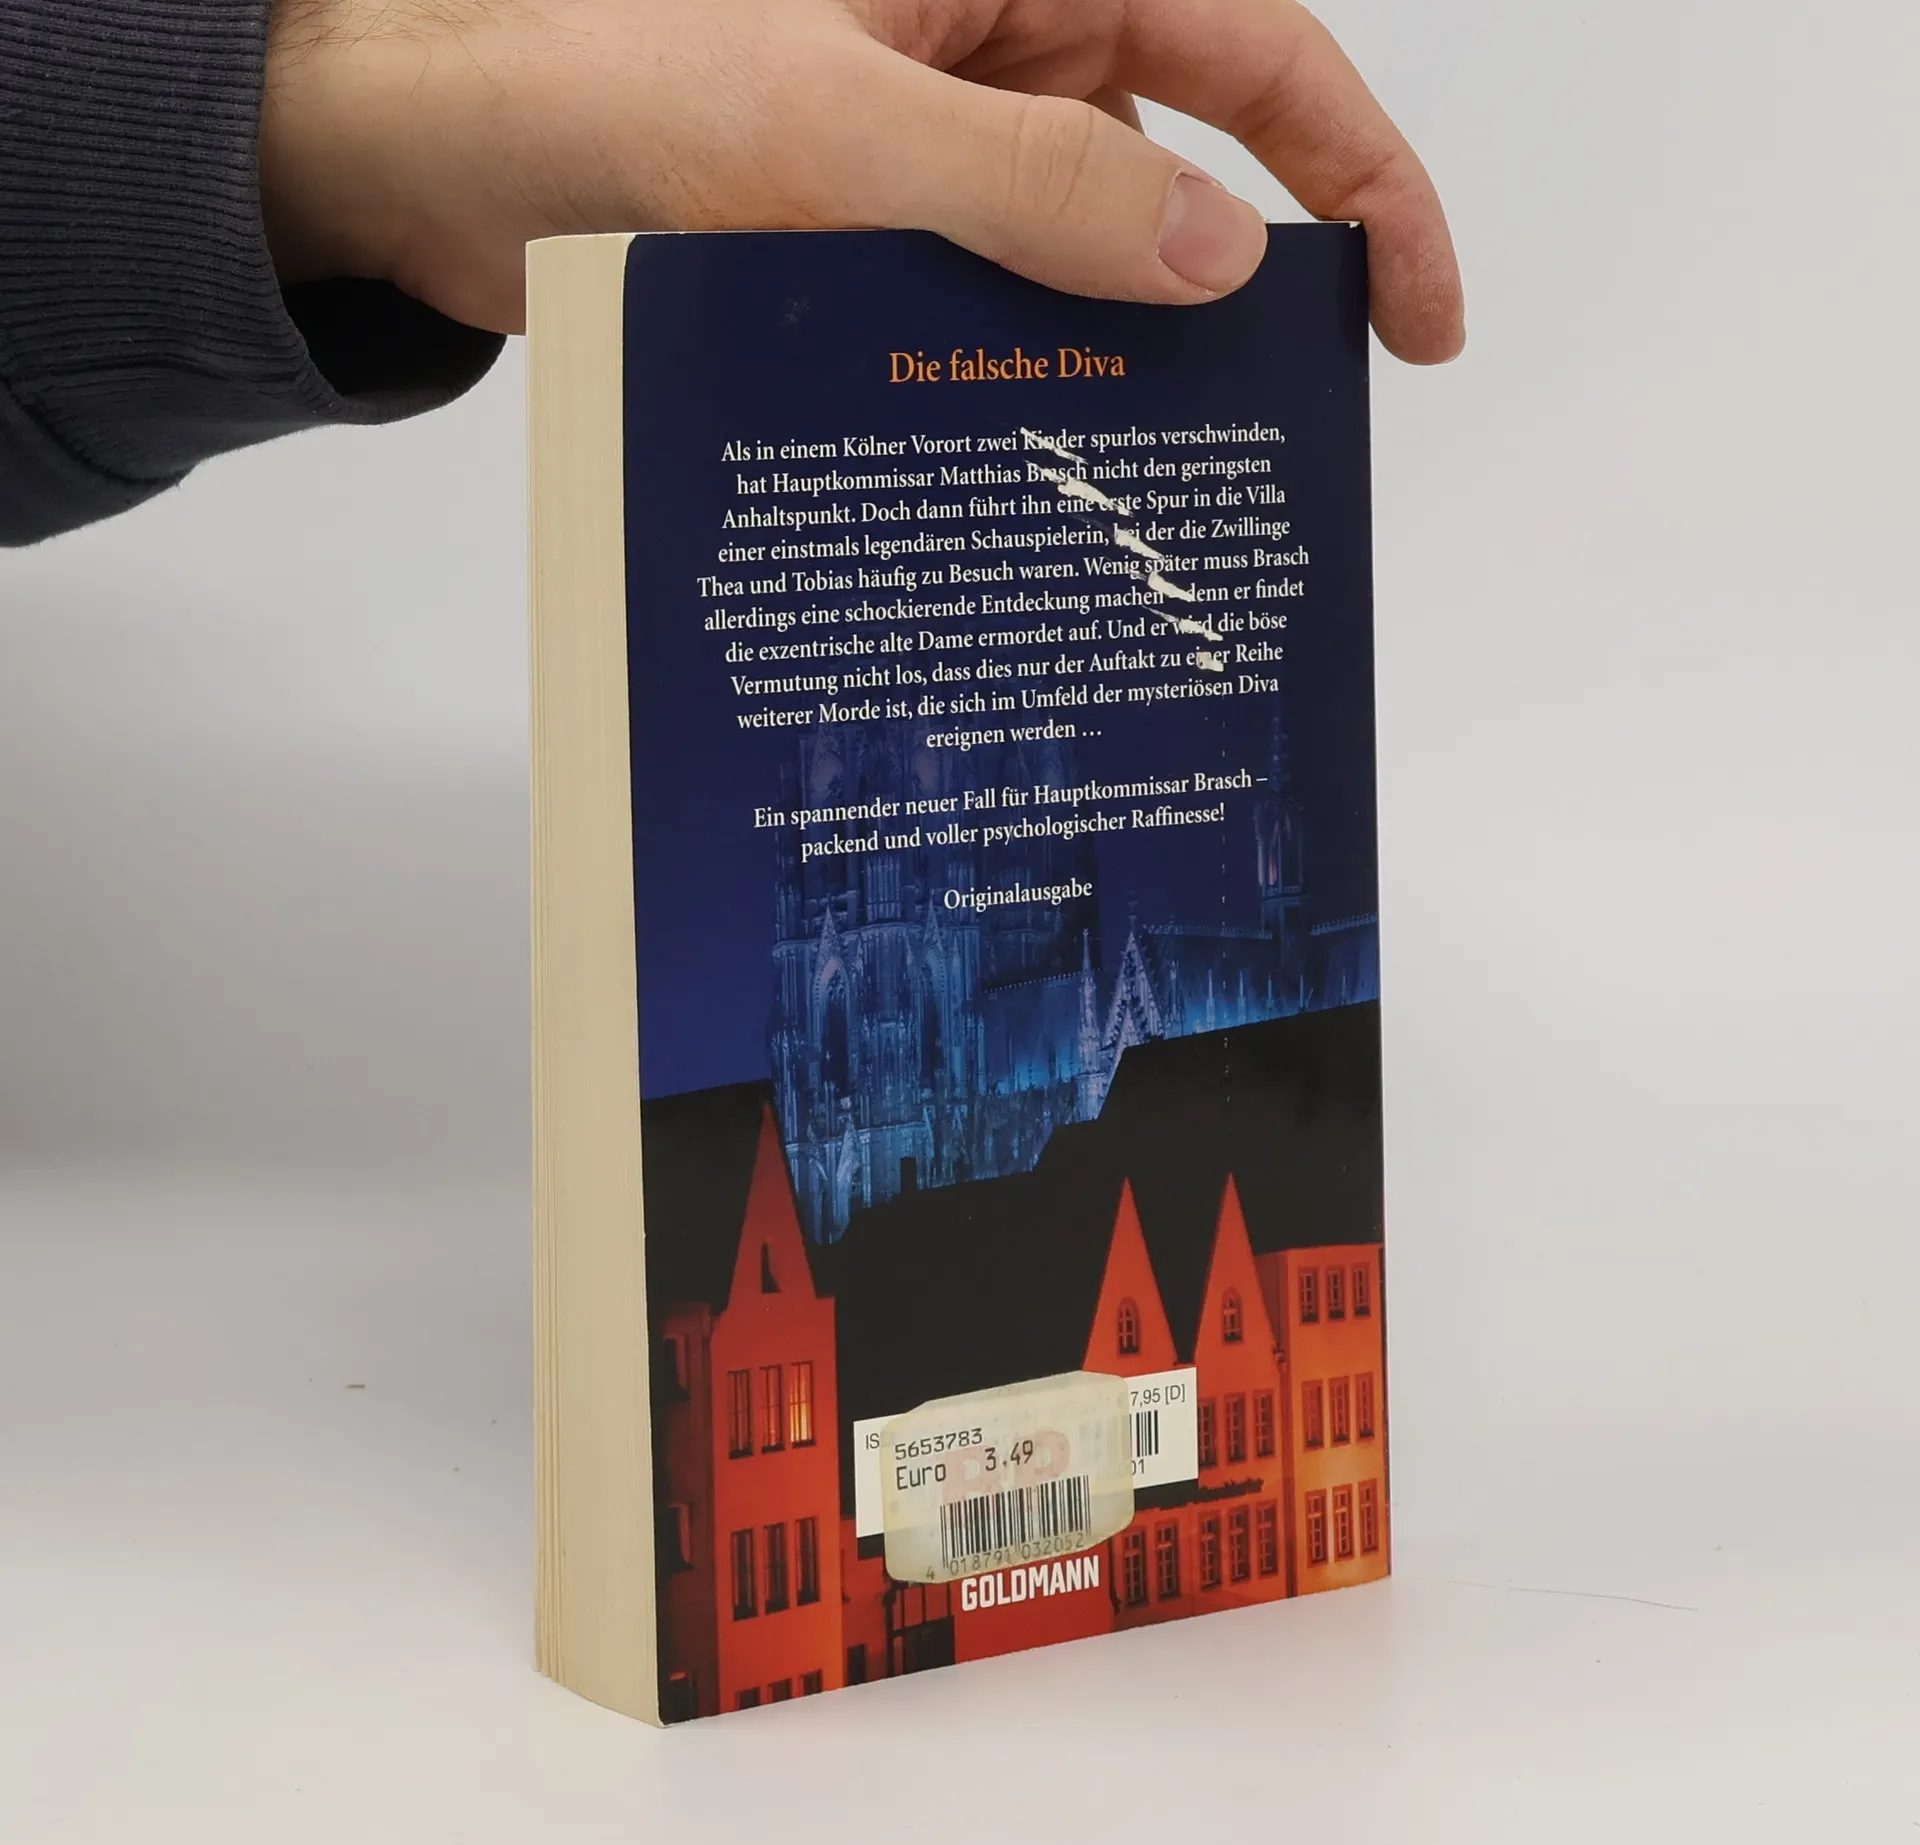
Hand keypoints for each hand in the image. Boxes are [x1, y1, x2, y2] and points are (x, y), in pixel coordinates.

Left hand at [261, 0, 1463, 360]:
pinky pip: (995, 302)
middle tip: (1284, 446)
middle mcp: (1001, 49)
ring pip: (1089, 255)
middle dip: (1250, 292)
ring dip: (1124, 356)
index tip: (1418, 317)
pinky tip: (1040, 464)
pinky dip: (1024, 373)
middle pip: (1191, 162)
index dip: (1364, 179)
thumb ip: (1034, 186)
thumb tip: (1220, 258)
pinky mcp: (883, 234)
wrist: (442, 165)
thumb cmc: (606, 85)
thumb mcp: (840, 131)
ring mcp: (943, 150)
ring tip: (1158, 492)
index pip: (1254, 54)